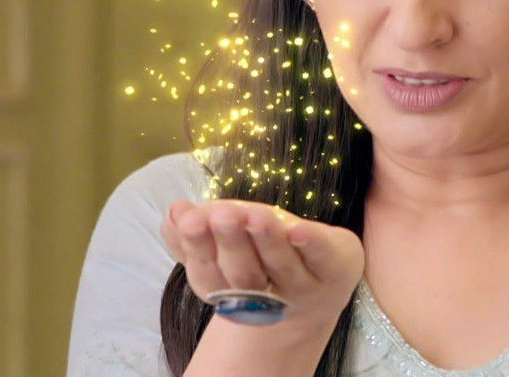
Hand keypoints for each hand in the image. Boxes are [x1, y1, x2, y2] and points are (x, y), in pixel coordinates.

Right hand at [162, 198, 364, 326]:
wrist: (322, 286)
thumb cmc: (264, 257)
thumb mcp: (226, 242)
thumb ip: (194, 232)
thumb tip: (174, 213)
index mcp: (231, 291)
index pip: (208, 275)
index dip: (198, 247)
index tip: (190, 218)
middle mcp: (267, 296)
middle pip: (244, 276)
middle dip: (232, 243)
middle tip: (223, 214)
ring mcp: (303, 286)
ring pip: (282, 267)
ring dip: (267, 241)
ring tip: (255, 214)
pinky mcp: (335, 269)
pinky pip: (323, 258)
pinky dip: (312, 244)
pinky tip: (300, 230)